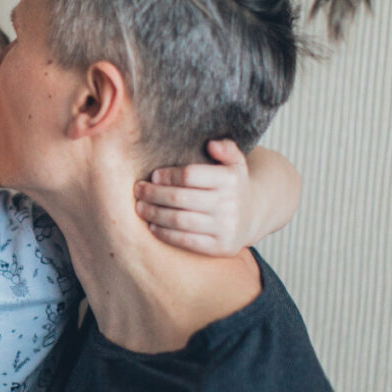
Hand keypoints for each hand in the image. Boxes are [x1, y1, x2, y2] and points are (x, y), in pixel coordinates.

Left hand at [135, 139, 254, 256]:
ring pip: (179, 220)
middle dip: (153, 194)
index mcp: (230, 179)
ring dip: (153, 213)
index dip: (168, 176)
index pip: (190, 175)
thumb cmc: (232, 186)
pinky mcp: (220, 247)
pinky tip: (152, 226)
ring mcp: (225, 227)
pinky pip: (185, 240)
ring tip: (140, 207)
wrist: (252, 217)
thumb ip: (226, 148)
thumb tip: (212, 144)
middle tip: (138, 190)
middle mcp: (229, 204)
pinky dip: (165, 234)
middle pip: (179, 198)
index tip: (153, 176)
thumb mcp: (235, 163)